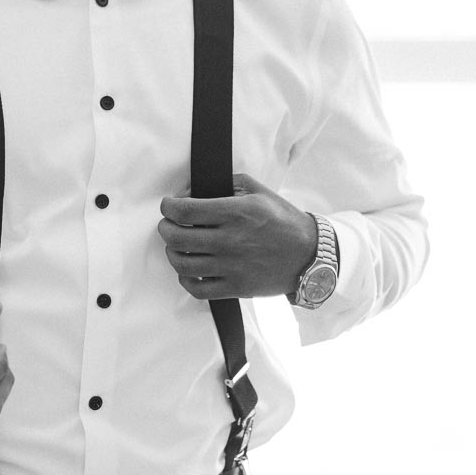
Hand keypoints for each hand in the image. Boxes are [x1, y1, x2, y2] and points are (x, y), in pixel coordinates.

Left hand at [158, 173, 317, 300]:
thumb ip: (225, 184)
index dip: (168, 207)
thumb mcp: (258, 190)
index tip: (169, 206)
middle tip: (168, 225)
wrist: (310, 254)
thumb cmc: (283, 220)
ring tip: (177, 247)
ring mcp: (233, 267)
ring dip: (172, 253)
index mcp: (236, 213)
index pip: (185, 211)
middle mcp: (231, 241)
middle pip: (177, 238)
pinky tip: (190, 271)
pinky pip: (198, 290)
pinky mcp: (236, 288)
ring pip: (183, 265)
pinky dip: (186, 280)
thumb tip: (191, 192)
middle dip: (165, 228)